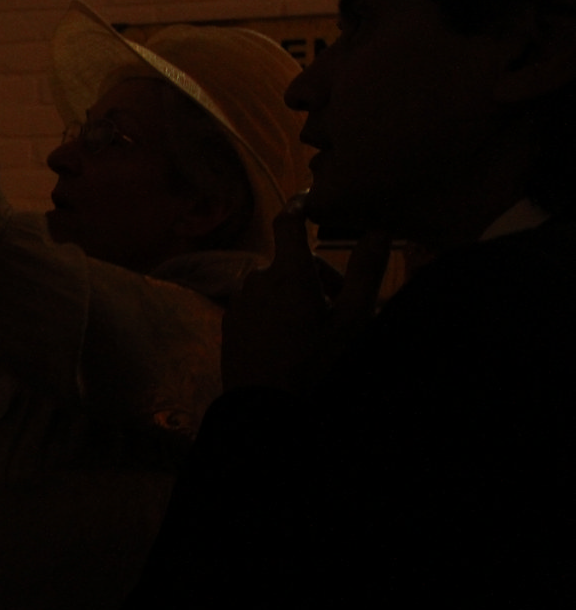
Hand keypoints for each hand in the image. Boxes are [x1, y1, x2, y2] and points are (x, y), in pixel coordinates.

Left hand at [222, 194, 391, 392]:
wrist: (265, 409)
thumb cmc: (315, 365)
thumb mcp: (353, 321)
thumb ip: (366, 272)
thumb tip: (379, 228)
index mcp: (289, 273)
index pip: (290, 222)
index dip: (300, 205)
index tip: (311, 200)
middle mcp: (258, 280)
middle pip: (291, 262)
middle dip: (317, 276)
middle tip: (341, 308)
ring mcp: (240, 302)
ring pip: (274, 286)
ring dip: (295, 296)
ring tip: (316, 331)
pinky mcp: (230, 323)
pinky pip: (257, 306)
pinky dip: (274, 313)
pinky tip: (289, 342)